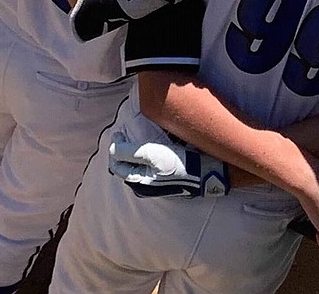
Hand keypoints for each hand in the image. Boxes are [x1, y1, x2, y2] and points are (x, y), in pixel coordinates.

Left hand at [108, 129, 228, 197]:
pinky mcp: (166, 175)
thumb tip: (111, 147)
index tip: (119, 132)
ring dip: (134, 151)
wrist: (207, 170)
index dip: (114, 147)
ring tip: (136, 136)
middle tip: (125, 133)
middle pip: (127, 165)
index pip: (117, 165)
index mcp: (139, 182)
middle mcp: (145, 185)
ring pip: (138, 164)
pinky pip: (149, 164)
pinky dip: (146, 153)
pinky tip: (152, 144)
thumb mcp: (151, 154)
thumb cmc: (178, 162)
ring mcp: (156, 181)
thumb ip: (128, 151)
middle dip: (123, 150)